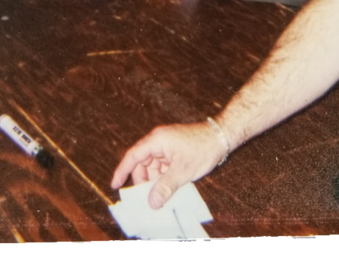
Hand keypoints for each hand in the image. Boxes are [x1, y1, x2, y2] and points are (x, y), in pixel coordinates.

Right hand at [110, 122, 227, 208]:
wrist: (222, 137)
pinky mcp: (175, 151)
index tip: (115, 185)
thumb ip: (165, 187)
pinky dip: (163, 177)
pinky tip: (169, 189)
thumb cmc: (203, 148)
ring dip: (155, 181)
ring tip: (160, 196)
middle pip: (142, 163)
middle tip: (145, 199)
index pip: (133, 156)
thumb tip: (152, 202)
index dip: (122, 171)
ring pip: (153, 166)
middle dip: (143, 181)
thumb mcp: (183, 171)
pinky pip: (163, 166)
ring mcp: (167, 146)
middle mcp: (159, 141)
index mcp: (156, 140)